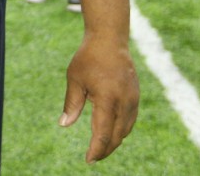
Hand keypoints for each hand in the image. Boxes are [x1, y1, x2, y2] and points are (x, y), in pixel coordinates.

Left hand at [61, 37, 138, 163]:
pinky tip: (112, 133)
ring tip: (101, 148)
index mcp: (107, 99)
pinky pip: (130, 120)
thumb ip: (72, 104)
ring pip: (125, 129)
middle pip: (117, 136)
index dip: (96, 149)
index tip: (88, 160)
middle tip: (93, 157)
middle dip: (105, 149)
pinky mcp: (135, 96)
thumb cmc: (88, 58)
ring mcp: (132, 100)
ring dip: (114, 141)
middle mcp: (124, 102)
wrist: (109, 40)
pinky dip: (122, 130)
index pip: (103, 133)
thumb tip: (64, 124)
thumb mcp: (75, 79)